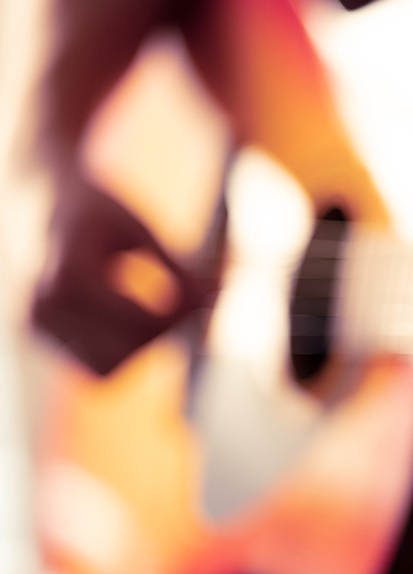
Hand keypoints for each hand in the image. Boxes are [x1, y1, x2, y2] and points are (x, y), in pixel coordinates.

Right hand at [31, 175, 213, 375]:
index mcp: (69, 276)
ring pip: (111, 366)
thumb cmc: (100, 215)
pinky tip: (135, 320)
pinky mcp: (43, 340)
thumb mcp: (142, 231)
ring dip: (145, 346)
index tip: (211, 294)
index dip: (183, 313)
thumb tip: (214, 297)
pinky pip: (96, 366)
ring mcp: (38, 329)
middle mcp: (45, 308)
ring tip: (163, 310)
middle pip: (127, 350)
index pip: (141, 321)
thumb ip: (177, 269)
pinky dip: (124, 351)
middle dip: (167, 331)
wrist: (49, 207)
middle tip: (196, 303)